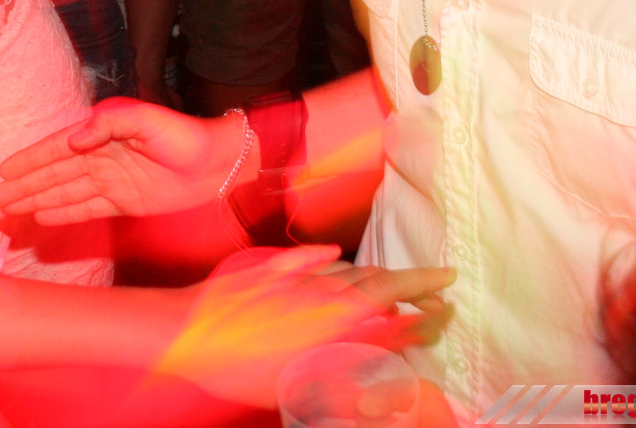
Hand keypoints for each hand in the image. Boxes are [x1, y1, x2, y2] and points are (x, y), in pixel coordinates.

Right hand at [0, 98, 237, 224]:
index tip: (5, 170)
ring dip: (38, 200)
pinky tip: (44, 218)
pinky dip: (64, 213)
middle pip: (55, 173)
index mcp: (102, 133)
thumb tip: (72, 140)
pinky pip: (86, 209)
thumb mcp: (146, 120)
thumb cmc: (185, 137)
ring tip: (12, 210)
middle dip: (26, 185)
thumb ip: (107, 124)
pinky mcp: (124, 202)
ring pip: (65, 192)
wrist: (220, 165)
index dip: (31, 159)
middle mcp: (101, 157)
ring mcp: (111, 181)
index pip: (58, 148)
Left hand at [158, 246, 453, 407]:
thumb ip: (354, 364)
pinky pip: (305, 260)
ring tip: (395, 284)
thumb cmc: (243, 366)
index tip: (449, 304)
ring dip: (376, 276)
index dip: (425, 301)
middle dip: (413, 282)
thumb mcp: (307, 381)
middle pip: (378, 279)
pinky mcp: (266, 273)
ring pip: (347, 270)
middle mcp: (321, 288)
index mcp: (337, 315)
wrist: (187, 332)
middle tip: (439, 288)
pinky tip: (334, 255)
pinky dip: (326, 259)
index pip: (395, 301)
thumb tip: (392, 350)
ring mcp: (293, 277)